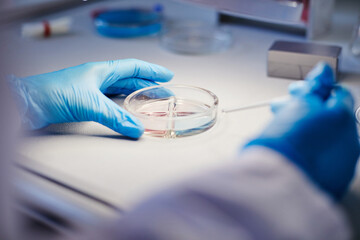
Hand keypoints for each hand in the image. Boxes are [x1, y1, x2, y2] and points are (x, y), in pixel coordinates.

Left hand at [9, 59, 173, 137]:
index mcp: (101, 70)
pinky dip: (122, 107)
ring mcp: (91, 90)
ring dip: (136, 96)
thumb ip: (115, 117)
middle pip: (129, 79)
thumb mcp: (90, 104)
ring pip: (120, 91)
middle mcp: (97, 78)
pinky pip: (110, 102)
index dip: (152, 70)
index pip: (133, 66)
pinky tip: (127, 112)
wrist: (29, 102)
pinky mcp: (83, 102)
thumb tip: (136, 128)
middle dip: (148, 85)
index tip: (166, 76)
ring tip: (150, 102)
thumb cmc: (53, 93)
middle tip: (163, 94)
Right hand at [245, 63, 359, 198]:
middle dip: (306, 106)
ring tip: (282, 126)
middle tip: (285, 106)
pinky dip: (309, 148)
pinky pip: (322, 156)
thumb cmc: (286, 142)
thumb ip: (315, 86)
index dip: (315, 88)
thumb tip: (324, 69)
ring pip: (325, 137)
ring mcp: (341, 162)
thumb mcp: (300, 104)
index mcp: (344, 120)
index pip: (337, 94)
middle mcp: (349, 142)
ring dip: (306, 126)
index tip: (301, 91)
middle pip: (330, 116)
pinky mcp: (331, 179)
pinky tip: (291, 145)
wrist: (275, 179)